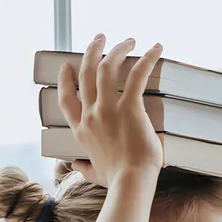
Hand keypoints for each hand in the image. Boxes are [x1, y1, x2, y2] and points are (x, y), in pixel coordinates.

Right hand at [56, 35, 164, 186]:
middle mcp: (90, 115)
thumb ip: (84, 168)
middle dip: (91, 51)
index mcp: (81, 130)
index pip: (66, 99)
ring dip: (116, 49)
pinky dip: (147, 59)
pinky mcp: (129, 107)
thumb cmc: (116, 181)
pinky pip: (137, 76)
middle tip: (99, 39)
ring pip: (106, 67)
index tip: (67, 66)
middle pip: (85, 74)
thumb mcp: (94, 174)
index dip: (65, 80)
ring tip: (127, 40)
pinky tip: (156, 48)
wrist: (130, 183)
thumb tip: (75, 167)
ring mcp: (107, 109)